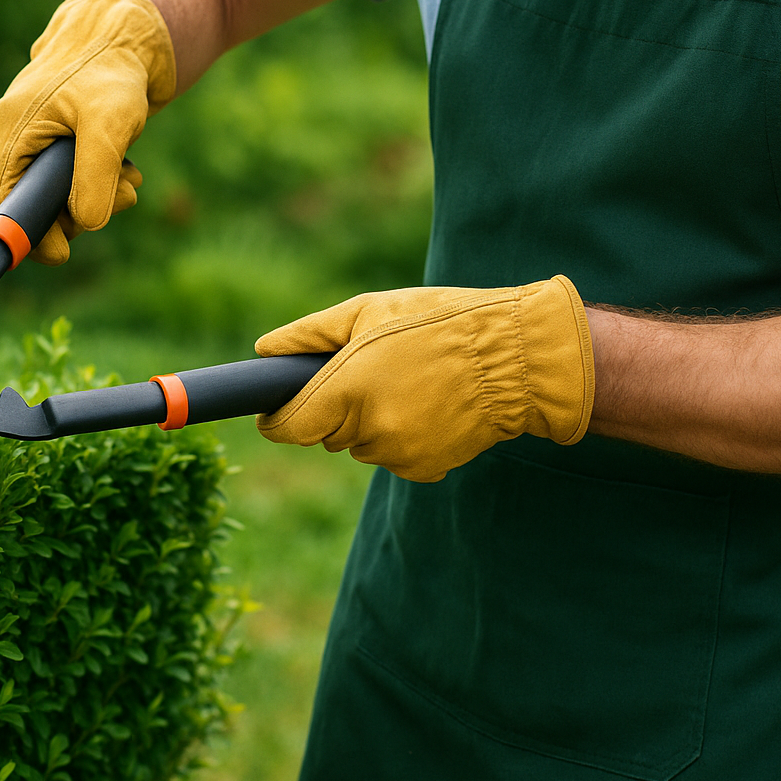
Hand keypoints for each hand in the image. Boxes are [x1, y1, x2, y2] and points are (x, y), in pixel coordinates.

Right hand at [0, 0, 175, 264]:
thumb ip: (93, 177)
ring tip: (130, 179)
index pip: (3, 202)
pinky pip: (72, 178)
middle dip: (78, 213)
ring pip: (59, 194)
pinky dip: (101, 181)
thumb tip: (85, 224)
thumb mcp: (108, 126)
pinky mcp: (58, 140)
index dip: (28, 235)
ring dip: (97, 196)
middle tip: (121, 199)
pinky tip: (127, 169)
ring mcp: (36, 139)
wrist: (126, 31)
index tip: (61, 254)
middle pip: (34, 204)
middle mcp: (16, 137)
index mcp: (11, 131)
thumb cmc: (111, 69)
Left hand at [255, 276, 594, 480]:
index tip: (275, 411)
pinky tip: (429, 404)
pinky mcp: (425, 469)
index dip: (276, 419)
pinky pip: (394, 455)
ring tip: (409, 381)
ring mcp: (399, 455)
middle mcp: (369, 431)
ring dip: (370, 421)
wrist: (516, 358)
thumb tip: (264, 350)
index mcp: (347, 390)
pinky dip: (401, 435)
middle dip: (333, 409)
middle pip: (324, 435)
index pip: (288, 428)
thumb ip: (308, 335)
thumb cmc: (438, 322)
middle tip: (368, 370)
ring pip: (360, 444)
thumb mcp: (368, 311)